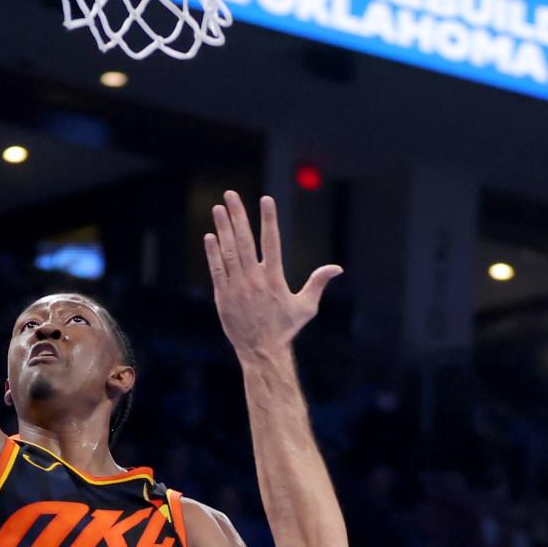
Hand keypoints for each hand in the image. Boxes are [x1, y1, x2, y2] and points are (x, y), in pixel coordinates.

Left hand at [205, 193, 341, 360]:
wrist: (261, 352)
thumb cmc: (285, 329)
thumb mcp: (306, 307)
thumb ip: (318, 283)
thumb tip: (337, 268)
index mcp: (274, 279)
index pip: (272, 242)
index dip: (269, 219)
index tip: (266, 199)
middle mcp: (254, 280)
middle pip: (245, 241)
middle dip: (238, 216)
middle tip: (231, 194)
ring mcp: (237, 288)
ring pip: (229, 252)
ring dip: (223, 229)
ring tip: (218, 208)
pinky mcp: (223, 297)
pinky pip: (217, 270)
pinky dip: (213, 253)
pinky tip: (210, 236)